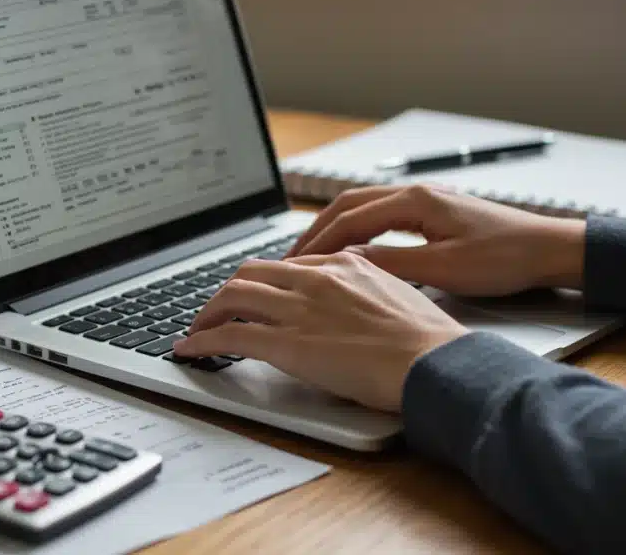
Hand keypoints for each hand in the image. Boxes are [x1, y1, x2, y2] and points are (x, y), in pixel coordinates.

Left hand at [174, 252, 467, 411]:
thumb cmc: (427, 341)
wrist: (433, 362)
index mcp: (343, 264)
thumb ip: (368, 286)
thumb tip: (357, 291)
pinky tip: (191, 349)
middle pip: (251, 272)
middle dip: (228, 290)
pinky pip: (231, 335)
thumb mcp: (398, 293)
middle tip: (218, 309)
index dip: (265, 282)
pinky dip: (203, 340)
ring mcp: (298, 309)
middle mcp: (315, 278)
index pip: (288, 264)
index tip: (257, 296)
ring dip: (208, 312)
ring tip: (197, 328)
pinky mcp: (287, 343)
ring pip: (233, 296)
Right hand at [285, 185, 586, 296]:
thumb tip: (347, 263)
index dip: (317, 242)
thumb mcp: (443, 270)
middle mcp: (415, 193)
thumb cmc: (506, 258)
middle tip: (290, 259)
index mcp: (415, 201)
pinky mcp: (434, 213)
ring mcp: (425, 200)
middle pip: (348, 205)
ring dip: (334, 229)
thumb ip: (391, 263)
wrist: (549, 249)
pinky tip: (351, 251)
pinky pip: (381, 216)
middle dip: (315, 231)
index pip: (349, 218)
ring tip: (311, 255)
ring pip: (363, 208)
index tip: (292, 264)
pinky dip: (357, 231)